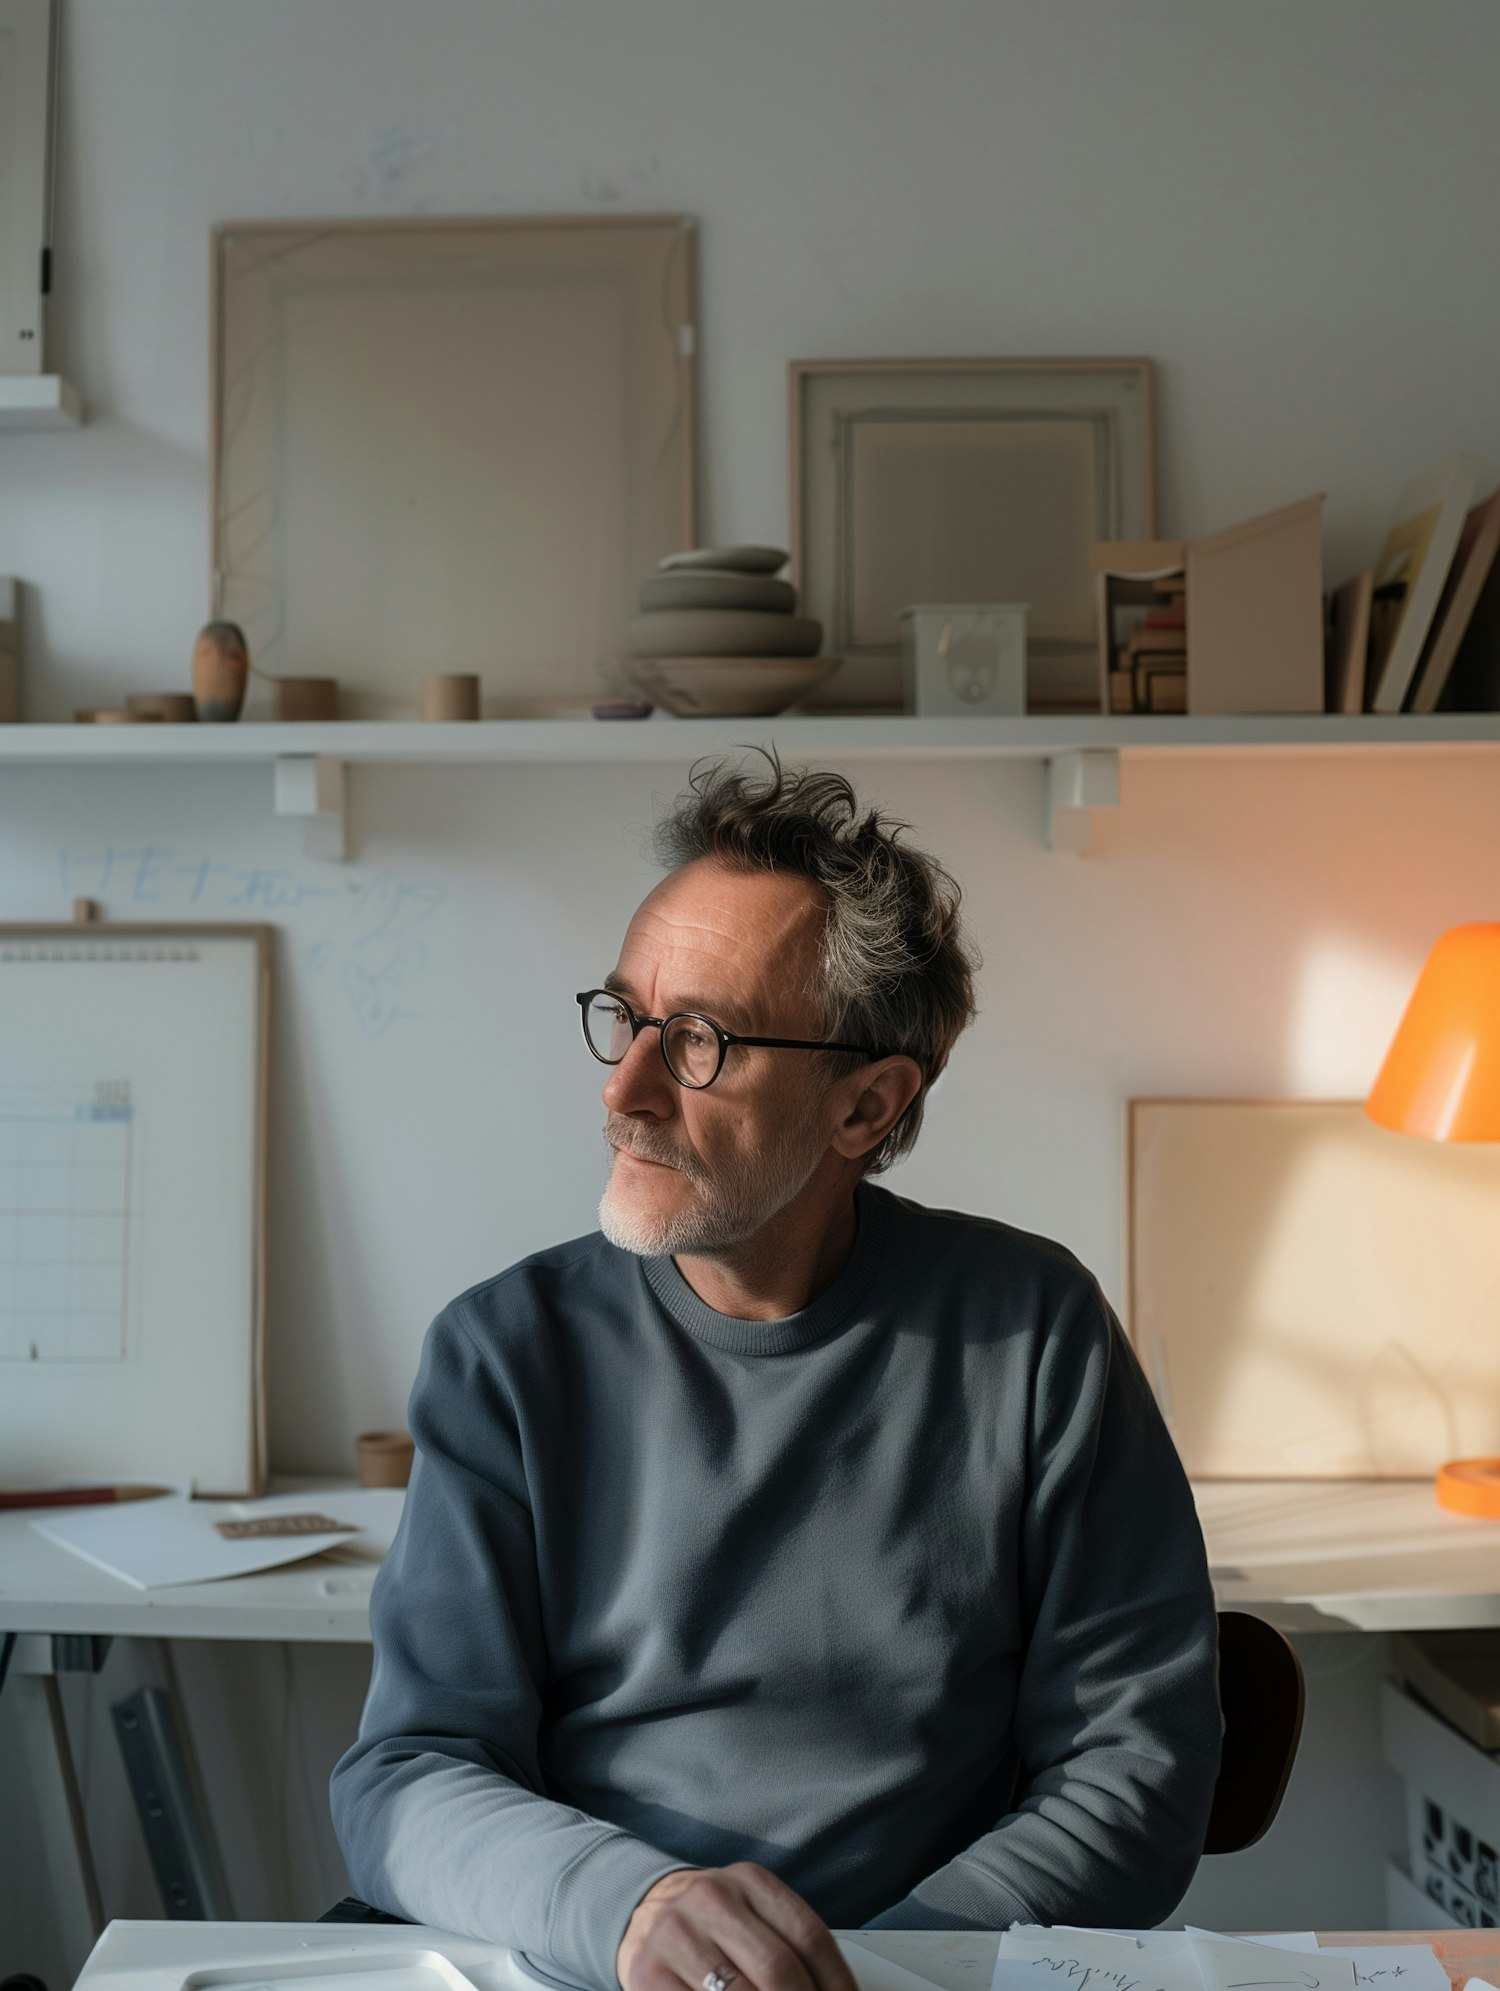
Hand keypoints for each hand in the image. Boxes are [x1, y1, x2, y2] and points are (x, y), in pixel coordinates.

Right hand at [617, 1864, 856, 1990]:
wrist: (642, 1910)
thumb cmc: (711, 1922)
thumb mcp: (752, 1913)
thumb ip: (790, 1946)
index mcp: (750, 1881)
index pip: (810, 1937)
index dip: (836, 1982)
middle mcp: (712, 1899)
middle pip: (778, 1969)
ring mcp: (677, 1935)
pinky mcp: (648, 1973)